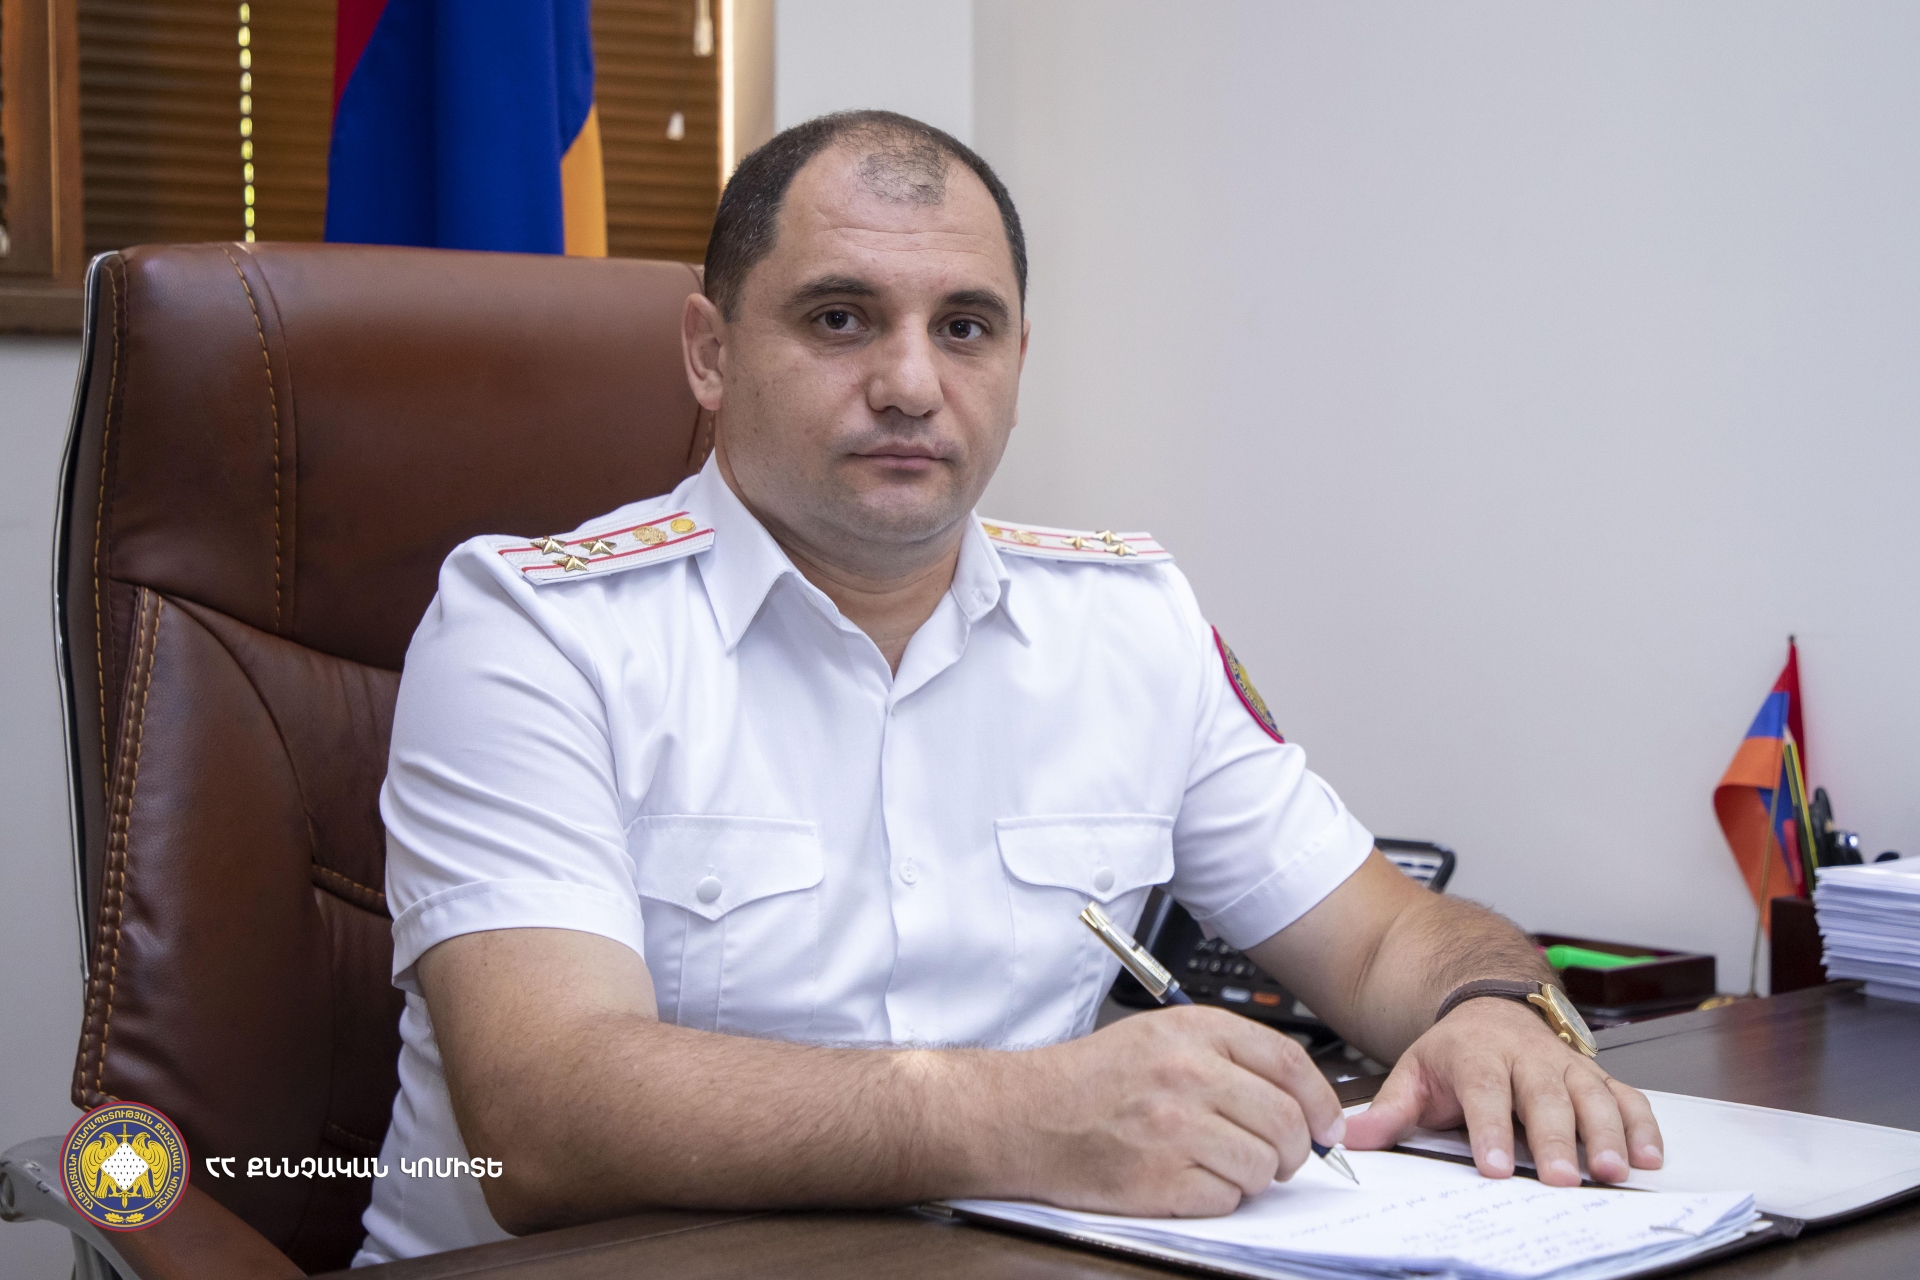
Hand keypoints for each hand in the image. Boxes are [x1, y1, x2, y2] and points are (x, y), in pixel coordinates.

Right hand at [1002, 1005, 1346, 1216]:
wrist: (1024, 1114)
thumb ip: (1229, 1058)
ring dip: (1253, 1176)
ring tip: (1220, 1164)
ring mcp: (1173, 1128)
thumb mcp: (1161, 1037)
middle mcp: (1187, 1074)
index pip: (1290, 1064)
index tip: (1327, 1126)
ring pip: (1262, 1166)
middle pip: (1286, 1122)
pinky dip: (1217, 1197)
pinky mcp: (1158, 1179)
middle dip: (1293, 1150)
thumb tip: (1303, 1102)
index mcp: (1193, 1031)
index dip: (1321, 1103)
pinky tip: (1188, 1178)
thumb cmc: (1091, 1080)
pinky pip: (1226, 1199)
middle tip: (1278, 1156)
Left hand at [1342, 997, 1663, 1185]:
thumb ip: (1389, 1110)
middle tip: (1562, 1179)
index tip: (1492, 1166)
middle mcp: (1527, 1056)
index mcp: (1477, 1054)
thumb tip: (1352, 1137)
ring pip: (1592, 1095)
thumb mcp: (1414, 1072)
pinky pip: (1626, 1096)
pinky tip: (1650, 1156)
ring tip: (1614, 1170)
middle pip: (1544, 1097)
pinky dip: (1643, 1124)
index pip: (1483, 1091)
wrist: (1489, 1005)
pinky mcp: (1595, 1074)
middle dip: (1555, 1139)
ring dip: (1607, 1133)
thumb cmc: (1455, 1051)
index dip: (1489, 1128)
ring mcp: (1566, 1064)